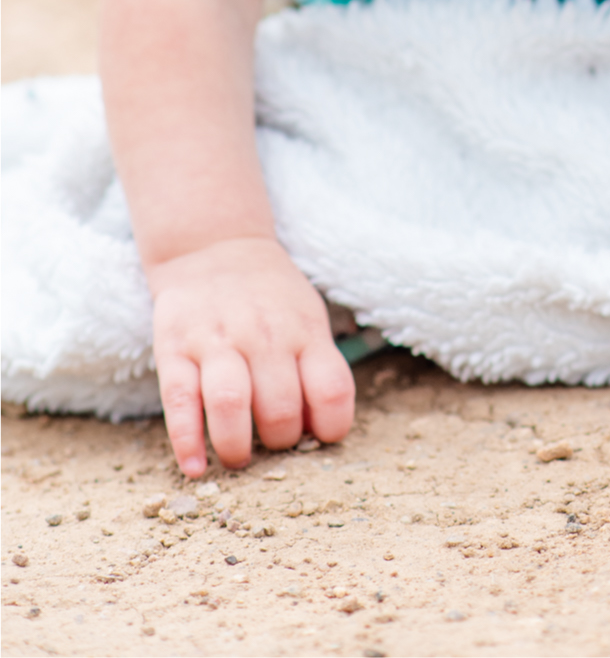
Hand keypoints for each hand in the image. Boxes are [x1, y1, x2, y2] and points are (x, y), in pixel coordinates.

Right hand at [147, 236, 354, 475]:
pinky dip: (186, 441)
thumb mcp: (307, 317)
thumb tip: (318, 429)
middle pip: (280, 407)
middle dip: (280, 442)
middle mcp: (263, 335)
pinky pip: (179, 401)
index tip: (321, 438)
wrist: (215, 245)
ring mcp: (217, 341)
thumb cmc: (271, 296)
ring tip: (238, 458)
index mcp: (304, 330)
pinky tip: (195, 467)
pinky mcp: (174, 349)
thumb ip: (316, 367)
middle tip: (272, 444)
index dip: (332, 426)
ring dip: (236, 446)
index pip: (331, 389)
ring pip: (230, 405)